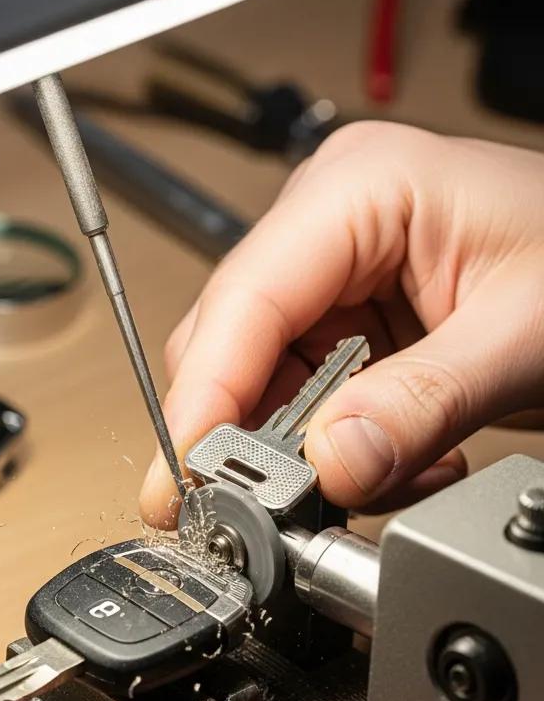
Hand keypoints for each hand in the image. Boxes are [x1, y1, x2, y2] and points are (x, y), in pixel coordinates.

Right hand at [140, 123, 543, 524]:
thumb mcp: (527, 334)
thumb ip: (425, 402)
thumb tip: (333, 463)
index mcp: (358, 189)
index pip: (245, 300)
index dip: (207, 396)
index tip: (191, 476)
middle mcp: (323, 231)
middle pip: (227, 348)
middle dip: (245, 437)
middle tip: (266, 511)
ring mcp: (326, 282)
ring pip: (254, 389)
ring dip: (296, 457)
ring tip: (378, 479)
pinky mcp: (339, 329)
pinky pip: (294, 406)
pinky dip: (328, 455)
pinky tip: (390, 461)